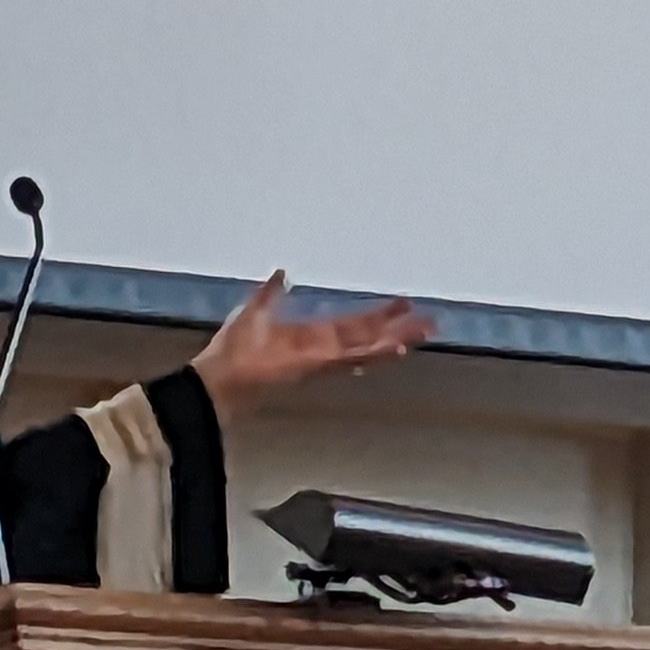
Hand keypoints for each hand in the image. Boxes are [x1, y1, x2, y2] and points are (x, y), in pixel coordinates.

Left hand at [192, 273, 434, 420]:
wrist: (218, 378)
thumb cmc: (231, 350)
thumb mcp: (253, 310)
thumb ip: (270, 293)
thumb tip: (280, 272)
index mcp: (311, 337)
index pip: (353, 324)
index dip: (379, 314)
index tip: (403, 304)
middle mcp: (322, 350)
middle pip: (370, 337)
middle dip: (400, 330)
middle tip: (431, 323)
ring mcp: (321, 360)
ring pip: (368, 349)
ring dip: (396, 342)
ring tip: (423, 335)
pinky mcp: (315, 367)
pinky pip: (351, 359)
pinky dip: (374, 354)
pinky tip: (395, 349)